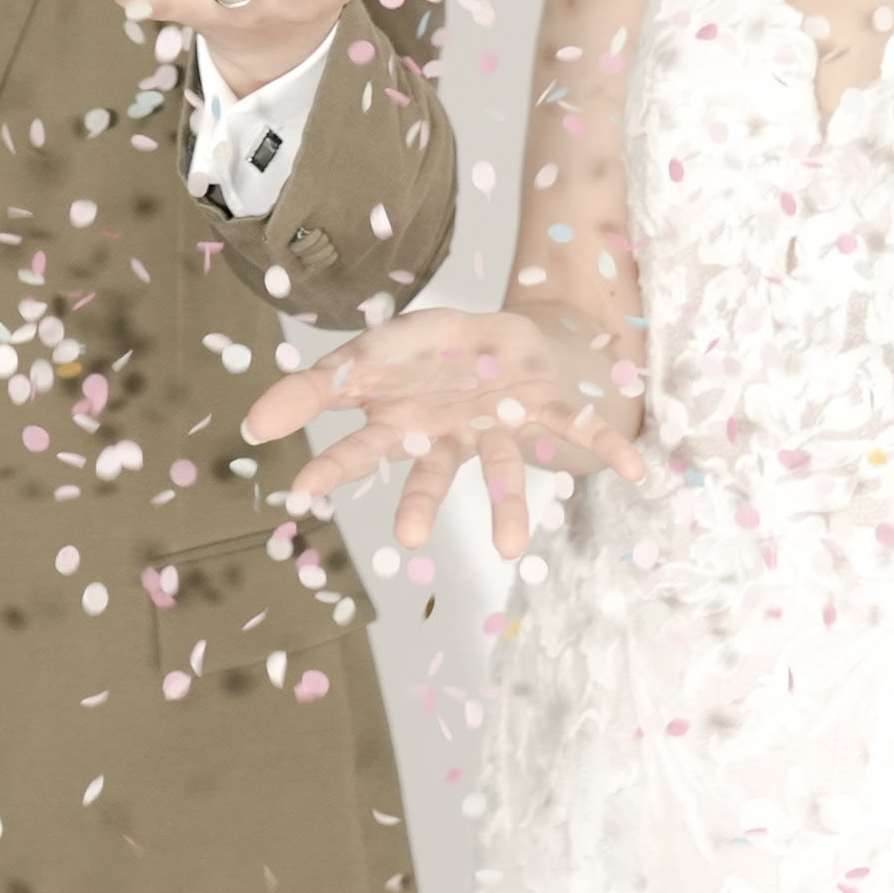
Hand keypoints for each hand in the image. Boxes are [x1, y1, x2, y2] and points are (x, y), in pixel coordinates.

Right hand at [238, 307, 656, 557]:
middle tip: (409, 540)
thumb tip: (254, 422)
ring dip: (510, 507)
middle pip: (434, 469)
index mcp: (408, 418)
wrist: (513, 342)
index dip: (336, 467)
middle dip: (423, 503)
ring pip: (504, 466)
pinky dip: (609, 448)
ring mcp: (502, 422)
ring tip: (513, 549)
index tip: (301, 495)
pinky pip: (581, 426)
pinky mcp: (549, 405)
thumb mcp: (372, 354)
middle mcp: (454, 432)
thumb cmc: (436, 357)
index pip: (364, 445)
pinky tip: (639, 471)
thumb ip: (316, 387)